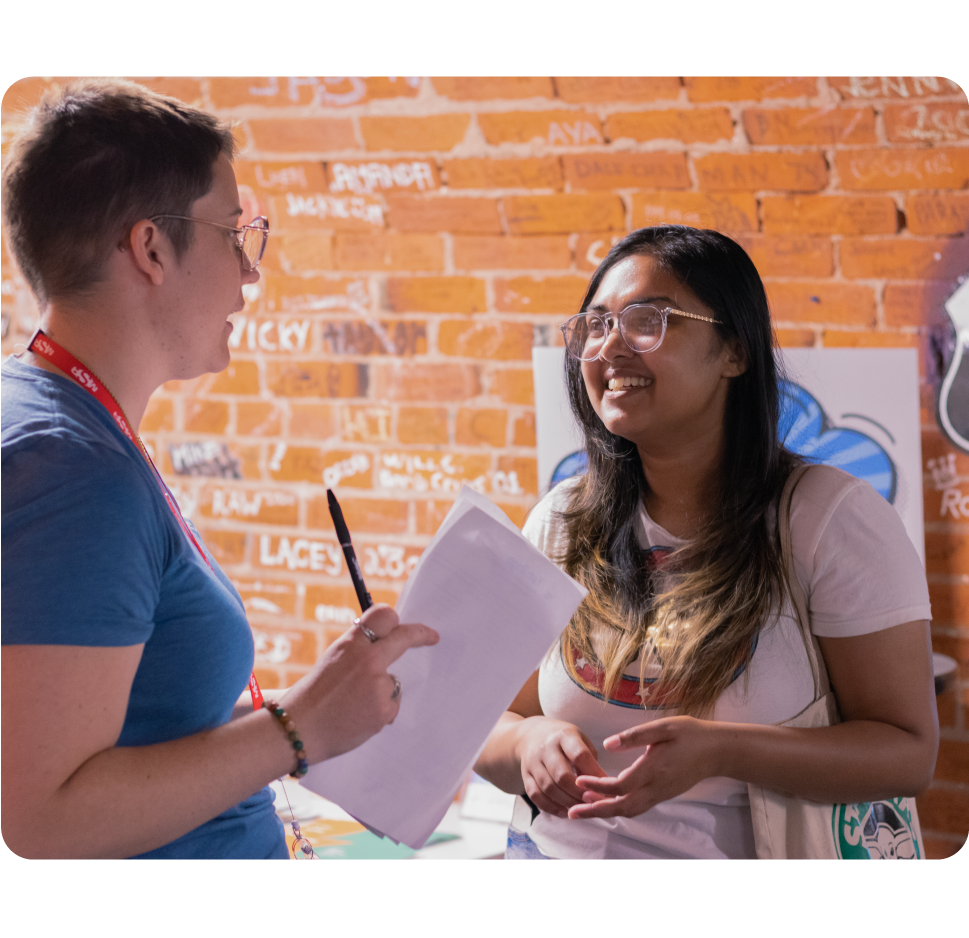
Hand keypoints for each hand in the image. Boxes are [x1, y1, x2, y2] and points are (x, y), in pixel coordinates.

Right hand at [281, 604, 437, 761]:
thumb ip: (358, 651)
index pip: (383, 616)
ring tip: (353, 704)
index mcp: (350, 644)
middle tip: (432, 637)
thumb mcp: (333, 661)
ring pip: (393, 681)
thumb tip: (388, 643)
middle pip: (403, 638)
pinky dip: (379, 711)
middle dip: (421, 635)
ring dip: (381, 690)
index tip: (412, 625)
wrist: (297, 730)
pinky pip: (390, 704)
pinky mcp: (384, 709)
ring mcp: (377, 685)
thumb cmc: (313, 696)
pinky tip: (358, 718)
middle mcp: (367, 660)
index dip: (397, 620)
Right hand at [516, 718, 606, 817]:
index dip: (593, 775)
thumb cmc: (563, 740)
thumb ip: (591, 760)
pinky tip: (565, 812)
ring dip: (567, 803)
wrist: (531, 734)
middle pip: (562, 775)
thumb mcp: (580, 739)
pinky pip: (536, 795)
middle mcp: (546, 748)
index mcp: (564, 735)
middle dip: (579, 794)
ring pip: (548, 788)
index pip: (579, 755)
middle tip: (593, 803)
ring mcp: (533, 762)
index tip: (605, 788)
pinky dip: (551, 807)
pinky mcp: (525, 775)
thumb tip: (604, 787)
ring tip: (581, 809)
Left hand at [569, 716, 719, 819]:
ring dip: (606, 811)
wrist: (717, 751)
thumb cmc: (690, 734)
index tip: (579, 780)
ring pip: (629, 811)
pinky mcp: (662, 794)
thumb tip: (607, 745)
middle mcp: (656, 788)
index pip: (621, 786)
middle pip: (622, 807)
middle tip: (572, 812)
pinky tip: (607, 801)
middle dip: (596, 811)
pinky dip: (619, 808)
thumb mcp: (663, 727)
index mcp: (654, 770)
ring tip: (584, 807)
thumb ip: (634, 736)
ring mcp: (660, 794)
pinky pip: (637, 807)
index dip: (598, 785)